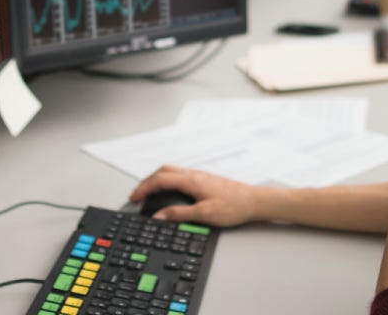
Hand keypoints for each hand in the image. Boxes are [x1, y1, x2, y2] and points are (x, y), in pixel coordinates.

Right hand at [128, 165, 259, 226]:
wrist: (254, 201)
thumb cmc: (233, 206)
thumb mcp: (204, 214)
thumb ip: (179, 214)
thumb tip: (159, 216)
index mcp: (191, 180)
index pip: (159, 180)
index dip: (143, 188)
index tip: (134, 198)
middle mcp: (193, 175)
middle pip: (162, 171)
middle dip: (146, 181)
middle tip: (137, 194)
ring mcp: (199, 176)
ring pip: (171, 172)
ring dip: (156, 180)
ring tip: (149, 193)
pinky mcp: (204, 180)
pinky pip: (179, 176)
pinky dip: (167, 181)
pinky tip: (169, 192)